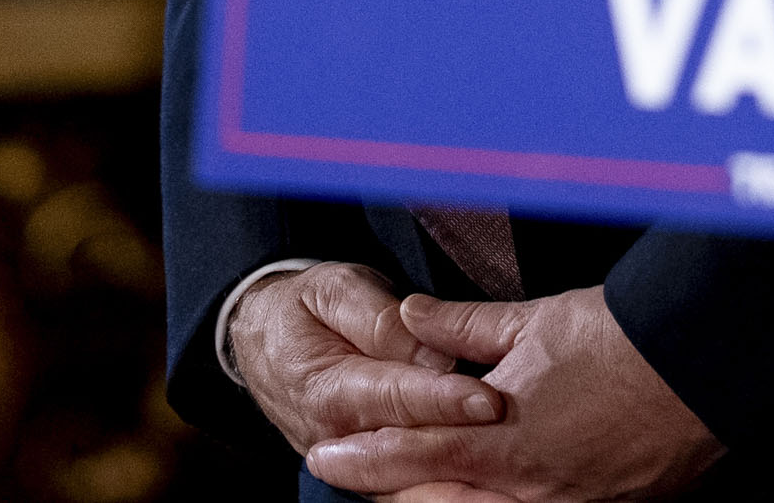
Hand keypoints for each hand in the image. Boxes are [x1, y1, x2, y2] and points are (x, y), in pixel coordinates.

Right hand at [229, 263, 493, 452]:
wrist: (261, 342)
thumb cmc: (305, 309)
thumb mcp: (334, 292)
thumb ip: (379, 320)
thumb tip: (431, 352)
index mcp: (329, 387)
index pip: (397, 396)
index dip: (444, 400)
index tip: (489, 401)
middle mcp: (339, 435)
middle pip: (410, 439)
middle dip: (461, 435)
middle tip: (512, 425)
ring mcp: (350, 459)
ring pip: (409, 472)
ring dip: (455, 467)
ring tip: (508, 457)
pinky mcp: (362, 470)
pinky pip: (405, 481)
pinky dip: (441, 477)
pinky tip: (482, 474)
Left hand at [300, 287, 725, 502]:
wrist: (703, 360)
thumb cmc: (621, 336)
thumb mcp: (533, 320)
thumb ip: (464, 326)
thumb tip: (411, 317)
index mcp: (501, 440)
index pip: (411, 454)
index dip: (362, 458)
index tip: (324, 457)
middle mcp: (526, 487)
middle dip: (396, 492)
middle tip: (360, 477)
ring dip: (443, 499)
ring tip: (419, 487)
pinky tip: (500, 488)